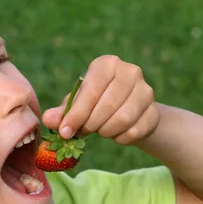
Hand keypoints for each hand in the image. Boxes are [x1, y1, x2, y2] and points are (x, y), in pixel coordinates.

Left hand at [42, 55, 158, 144]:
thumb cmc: (96, 102)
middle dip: (90, 124)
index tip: (65, 132)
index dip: (76, 115)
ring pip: (122, 120)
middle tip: (84, 130)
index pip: (90, 92)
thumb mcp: (76, 104)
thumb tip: (48, 120)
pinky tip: (116, 134)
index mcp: (107, 64)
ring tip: (100, 130)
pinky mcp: (154, 111)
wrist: (127, 111)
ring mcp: (146, 90)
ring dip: (106, 131)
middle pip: (106, 106)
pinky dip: (120, 139)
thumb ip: (62, 112)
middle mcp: (130, 71)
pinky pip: (134, 132)